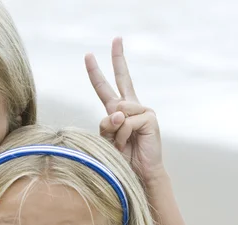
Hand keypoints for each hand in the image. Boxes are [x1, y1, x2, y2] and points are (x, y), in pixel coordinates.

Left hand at [85, 37, 165, 183]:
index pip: (106, 87)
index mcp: (118, 111)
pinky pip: (127, 122)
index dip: (96, 72)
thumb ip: (106, 125)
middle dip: (118, 57)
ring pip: (117, 111)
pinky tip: (132, 143)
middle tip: (116, 37)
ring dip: (115, 132)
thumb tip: (116, 112)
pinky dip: (124, 135)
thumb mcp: (106, 141)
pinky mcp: (149, 118)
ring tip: (123, 144)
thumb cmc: (122, 159)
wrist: (139, 174)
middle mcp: (131, 107)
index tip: (88, 55)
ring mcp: (142, 111)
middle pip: (123, 78)